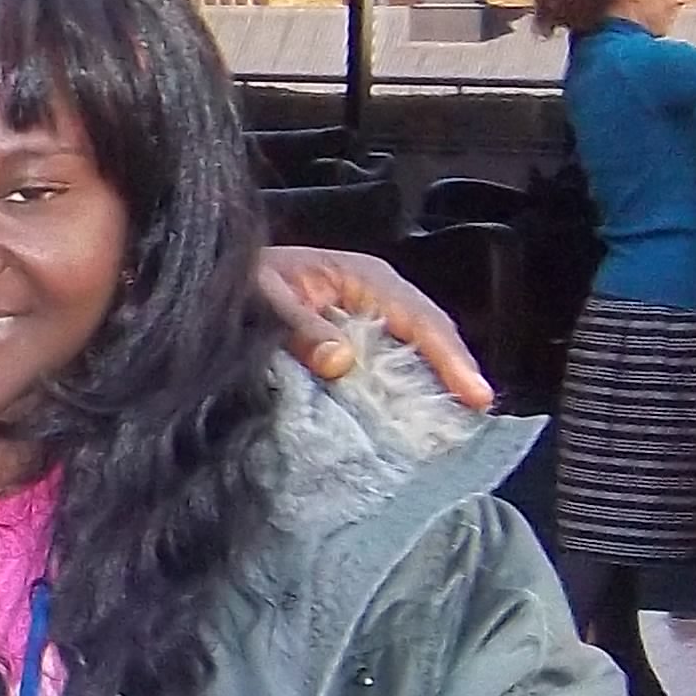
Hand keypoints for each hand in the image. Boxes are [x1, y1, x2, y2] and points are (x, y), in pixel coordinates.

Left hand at [254, 244, 488, 409]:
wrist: (218, 275)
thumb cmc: (243, 276)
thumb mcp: (265, 296)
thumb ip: (301, 327)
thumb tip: (341, 363)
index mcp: (365, 277)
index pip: (421, 318)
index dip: (450, 356)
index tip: (475, 393)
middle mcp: (377, 295)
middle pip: (429, 333)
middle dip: (454, 371)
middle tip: (477, 414)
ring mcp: (368, 316)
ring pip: (414, 350)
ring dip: (433, 382)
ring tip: (455, 421)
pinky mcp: (353, 337)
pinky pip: (388, 361)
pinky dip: (402, 386)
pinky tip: (410, 413)